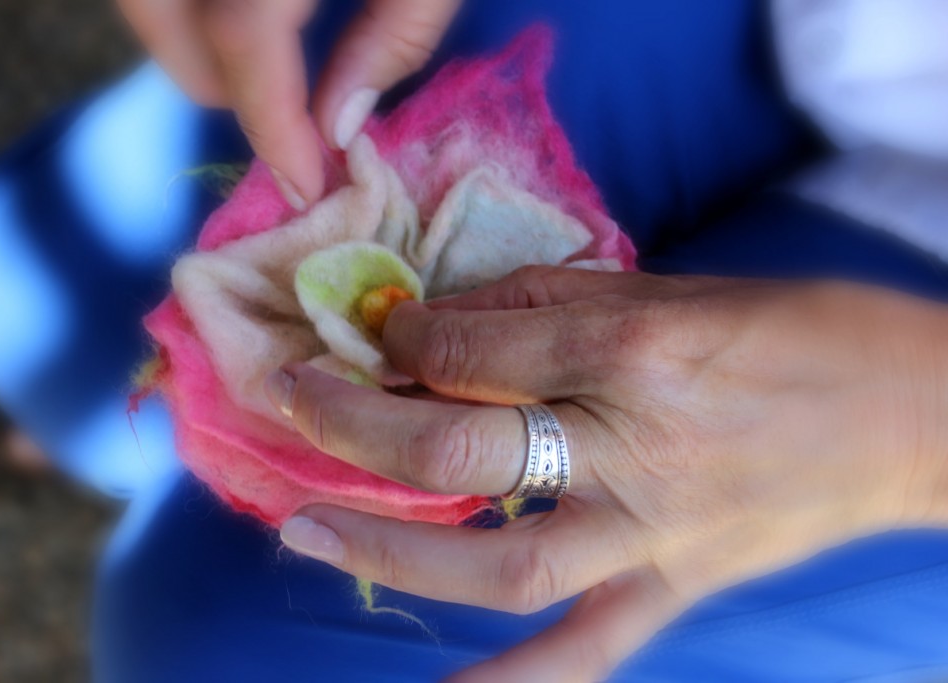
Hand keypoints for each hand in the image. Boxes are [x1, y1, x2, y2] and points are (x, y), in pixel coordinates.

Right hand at [118, 0, 460, 208]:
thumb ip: (389, 41)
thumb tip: (335, 129)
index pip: (241, 34)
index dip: (271, 123)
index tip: (305, 189)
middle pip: (163, 22)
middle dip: (216, 86)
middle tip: (288, 122)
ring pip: (150, 7)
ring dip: (195, 48)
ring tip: (274, 70)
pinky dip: (191, 16)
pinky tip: (260, 19)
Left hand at [264, 267, 947, 681]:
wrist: (913, 415)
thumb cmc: (798, 331)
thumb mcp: (674, 286)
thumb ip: (549, 305)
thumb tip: (442, 320)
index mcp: (636, 352)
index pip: (477, 354)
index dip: (405, 343)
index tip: (374, 337)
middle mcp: (634, 449)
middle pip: (461, 456)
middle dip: (359, 428)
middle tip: (292, 399)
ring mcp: (654, 536)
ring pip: (498, 563)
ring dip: (391, 550)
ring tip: (304, 529)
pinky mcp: (677, 587)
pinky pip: (584, 655)